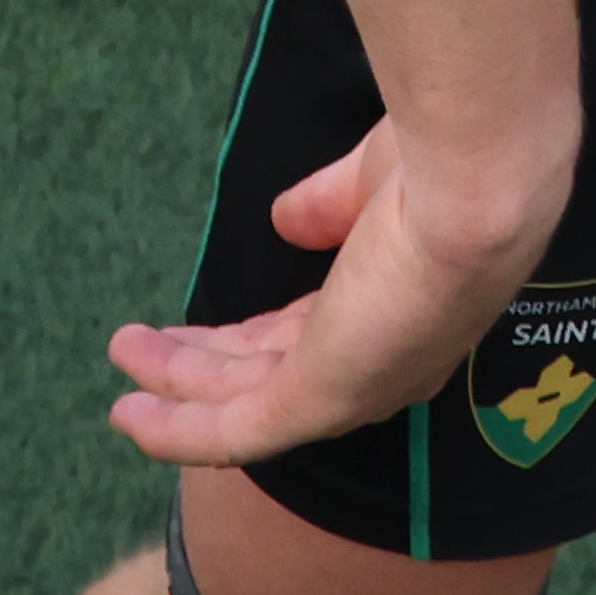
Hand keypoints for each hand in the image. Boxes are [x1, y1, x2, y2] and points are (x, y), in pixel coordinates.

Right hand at [102, 116, 568, 468]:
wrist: (473, 180)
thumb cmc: (439, 162)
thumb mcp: (373, 181)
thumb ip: (330, 205)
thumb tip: (289, 217)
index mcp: (400, 306)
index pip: (315, 334)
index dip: (256, 333)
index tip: (210, 324)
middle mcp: (382, 362)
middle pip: (272, 374)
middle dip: (206, 362)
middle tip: (147, 344)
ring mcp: (352, 386)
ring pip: (244, 401)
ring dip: (178, 385)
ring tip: (122, 358)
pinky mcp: (319, 398)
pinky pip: (233, 432)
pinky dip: (176, 430)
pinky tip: (129, 414)